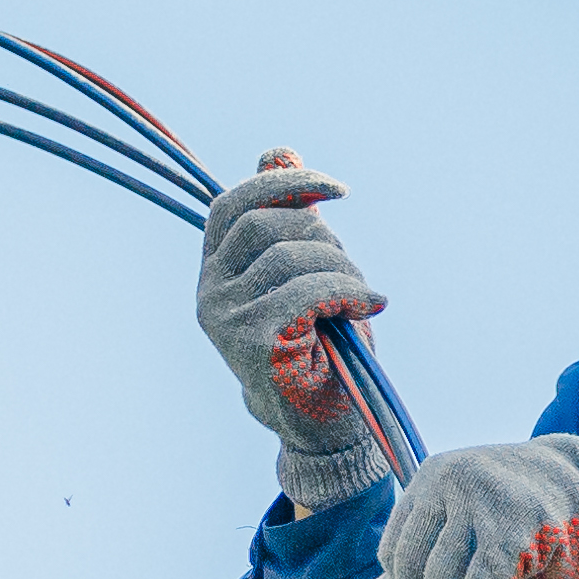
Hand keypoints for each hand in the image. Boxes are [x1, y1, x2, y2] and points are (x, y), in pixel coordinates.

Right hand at [197, 153, 386, 509]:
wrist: (323, 426)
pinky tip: (369, 309)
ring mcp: (225, 319)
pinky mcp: (251, 342)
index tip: (338, 191)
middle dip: (325, 237)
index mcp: (216, 271)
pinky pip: (306, 292)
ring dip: (344, 271)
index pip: (233, 204)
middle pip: (267, 224)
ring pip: (292, 257)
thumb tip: (279, 152)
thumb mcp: (307, 271)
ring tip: (362, 300)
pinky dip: (348, 294)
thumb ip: (290, 218)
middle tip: (354, 273)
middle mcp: (209, 293)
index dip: (285, 185)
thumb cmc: (319, 346)